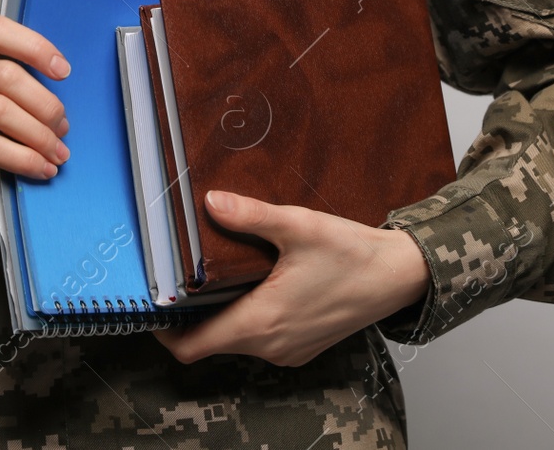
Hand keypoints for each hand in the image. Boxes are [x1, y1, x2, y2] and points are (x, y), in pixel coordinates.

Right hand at [0, 15, 71, 224]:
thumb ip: (17, 83)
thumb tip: (60, 98)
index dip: (33, 46)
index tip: (64, 72)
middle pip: (4, 75)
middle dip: (44, 104)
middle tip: (63, 129)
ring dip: (38, 135)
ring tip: (58, 153)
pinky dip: (24, 159)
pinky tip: (42, 168)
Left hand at [153, 191, 429, 366]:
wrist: (401, 276)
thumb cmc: (353, 255)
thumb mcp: (298, 226)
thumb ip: (251, 216)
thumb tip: (211, 202)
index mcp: (261, 323)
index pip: (192, 346)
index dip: (164, 330)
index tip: (152, 303)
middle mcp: (270, 346)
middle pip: (209, 342)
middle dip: (188, 315)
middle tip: (176, 277)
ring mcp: (287, 350)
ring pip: (234, 340)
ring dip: (217, 315)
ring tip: (208, 276)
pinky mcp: (300, 346)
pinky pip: (258, 339)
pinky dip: (244, 318)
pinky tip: (248, 284)